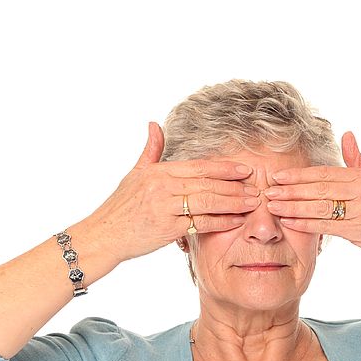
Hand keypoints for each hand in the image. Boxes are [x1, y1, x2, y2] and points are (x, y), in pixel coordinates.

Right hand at [86, 122, 260, 262]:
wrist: (103, 235)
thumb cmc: (119, 207)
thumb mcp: (134, 174)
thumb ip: (150, 151)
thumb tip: (154, 125)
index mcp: (159, 172)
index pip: (199, 167)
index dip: (224, 168)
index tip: (244, 169)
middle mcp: (163, 187)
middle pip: (208, 183)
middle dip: (235, 185)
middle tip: (257, 187)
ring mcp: (165, 207)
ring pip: (208, 202)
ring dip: (233, 202)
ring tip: (252, 203)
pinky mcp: (167, 229)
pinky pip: (200, 224)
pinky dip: (220, 222)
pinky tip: (235, 221)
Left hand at [264, 131, 360, 265]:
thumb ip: (357, 160)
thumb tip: (347, 135)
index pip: (325, 173)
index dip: (300, 175)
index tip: (278, 176)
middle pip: (319, 188)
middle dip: (291, 190)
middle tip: (267, 191)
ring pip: (320, 207)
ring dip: (293, 207)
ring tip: (273, 207)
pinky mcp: (359, 230)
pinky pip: (326, 226)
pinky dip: (306, 224)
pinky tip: (289, 222)